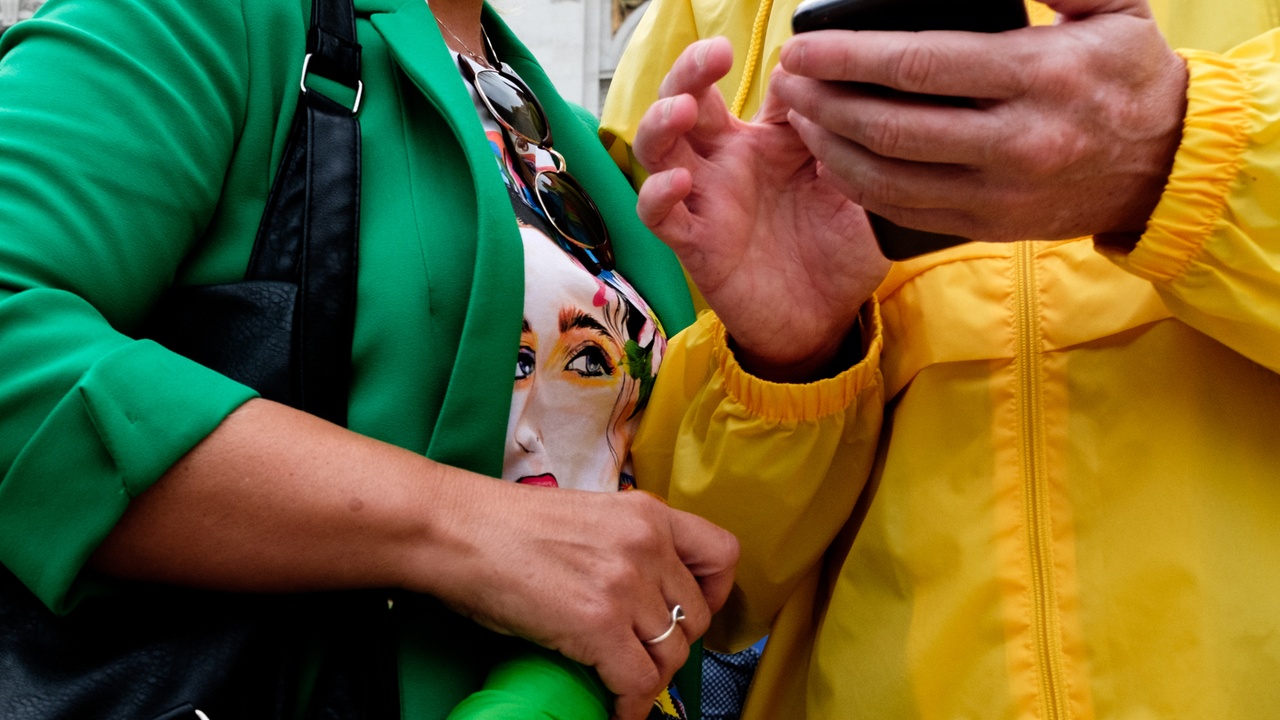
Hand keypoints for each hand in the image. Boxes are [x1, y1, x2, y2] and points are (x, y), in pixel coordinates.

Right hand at [420, 482, 738, 719]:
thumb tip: (648, 594)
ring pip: (672, 655)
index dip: (715, 593)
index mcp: (646, 513)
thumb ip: (628, 545)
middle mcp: (646, 544)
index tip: (693, 611)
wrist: (459, 530)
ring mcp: (625, 584)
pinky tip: (614, 707)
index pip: (722, 555)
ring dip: (649, 677)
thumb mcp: (589, 517)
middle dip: (673, 643)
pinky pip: (639, 683)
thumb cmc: (506, 526)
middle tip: (643, 651)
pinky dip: (628, 705)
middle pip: (697, 616)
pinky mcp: (599, 623)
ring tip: (623, 680)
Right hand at [634, 38, 888, 381]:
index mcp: (761, 142)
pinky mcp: (697, 246)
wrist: (830, 320)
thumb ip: (839, 137)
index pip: (735, 87)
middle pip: (683, 103)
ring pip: (658, 151)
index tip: (764, 50)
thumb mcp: (854, 183)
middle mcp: (725, 165)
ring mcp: (707, 203)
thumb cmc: (840, 249)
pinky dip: (658, 196)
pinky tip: (679, 183)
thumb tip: (825, 78)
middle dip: (686, 73)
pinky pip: (661, 217)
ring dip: (659, 123)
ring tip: (680, 110)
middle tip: (711, 56)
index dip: (732, 61)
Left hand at [772, 0, 1188, 244]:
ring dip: (830, 145)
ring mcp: (998, 194)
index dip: (848, 55)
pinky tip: (833, 158)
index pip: (918, 64)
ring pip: (887, 177)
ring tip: (799, 115)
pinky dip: (858, 185)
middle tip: (787, 78)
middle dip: (824, 100)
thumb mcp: (1112, 6)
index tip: (802, 46)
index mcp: (1038, 76)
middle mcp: (1015, 143)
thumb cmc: (1128, 75)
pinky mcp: (987, 227)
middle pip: (889, 125)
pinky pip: (904, 211)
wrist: (1164, 167)